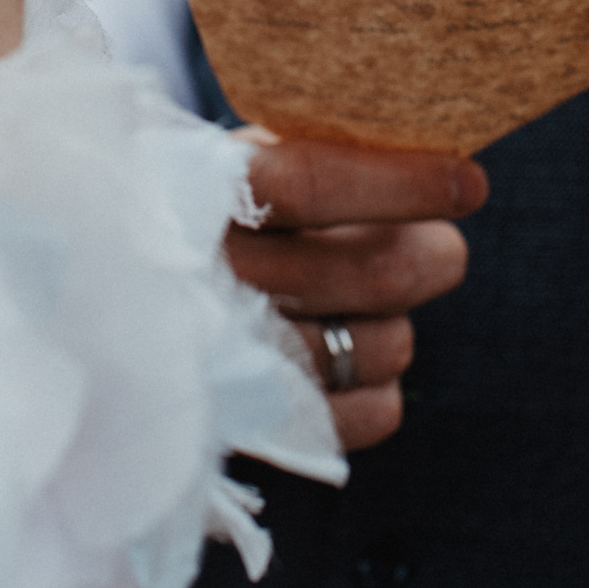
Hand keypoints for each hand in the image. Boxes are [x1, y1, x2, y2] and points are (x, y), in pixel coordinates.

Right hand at [226, 135, 486, 449]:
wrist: (119, 320)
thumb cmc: (208, 222)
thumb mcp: (236, 164)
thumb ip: (311, 153)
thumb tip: (432, 154)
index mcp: (198, 194)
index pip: (308, 185)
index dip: (400, 183)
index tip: (469, 183)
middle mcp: (211, 280)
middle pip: (378, 272)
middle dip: (430, 255)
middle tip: (439, 246)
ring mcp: (233, 365)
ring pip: (388, 344)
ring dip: (393, 321)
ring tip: (359, 305)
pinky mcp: (260, 434)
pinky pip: (377, 411)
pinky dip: (376, 384)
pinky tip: (340, 358)